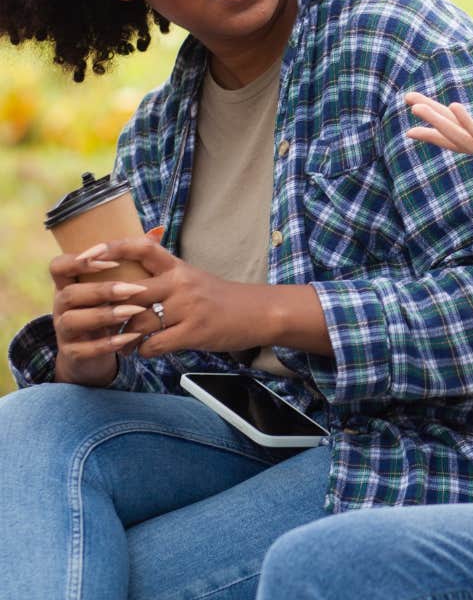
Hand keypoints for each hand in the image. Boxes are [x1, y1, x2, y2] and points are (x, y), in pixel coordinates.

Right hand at [51, 251, 146, 386]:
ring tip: (134, 311)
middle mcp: (61, 305)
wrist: (95, 351)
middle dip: (102, 290)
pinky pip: (84, 349)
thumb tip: (157, 231)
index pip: (59, 266)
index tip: (110, 261)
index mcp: (69, 283)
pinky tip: (132, 337)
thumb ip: (128, 262)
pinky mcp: (72, 353)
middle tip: (134, 288)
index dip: (79, 262)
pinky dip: (108, 344)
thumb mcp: (114, 284)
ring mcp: (63, 330)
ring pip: (73, 320)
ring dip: (105, 315)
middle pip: (70, 293)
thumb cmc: (108, 307)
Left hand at [77, 237, 285, 358]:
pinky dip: (144, 351)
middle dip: (109, 306)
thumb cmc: (218, 298)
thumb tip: (125, 281)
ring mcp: (187, 308)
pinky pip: (155, 344)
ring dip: (124, 336)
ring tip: (120, 343)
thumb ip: (161, 276)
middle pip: (131, 290)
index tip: (87, 254)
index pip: (141, 248)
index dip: (112, 248)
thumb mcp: (191, 278)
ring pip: (139, 322)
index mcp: (177, 266)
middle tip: (94, 317)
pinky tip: (146, 351)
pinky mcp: (194, 332)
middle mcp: (180, 283)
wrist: (257, 312)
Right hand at [406, 88, 472, 180]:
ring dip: (441, 120)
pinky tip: (453, 107)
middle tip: (405, 99)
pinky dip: (468, 124)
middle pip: (458, 136)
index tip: (416, 106)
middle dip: (431, 119)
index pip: (466, 132)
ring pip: (465, 138)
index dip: (441, 120)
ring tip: (416, 103)